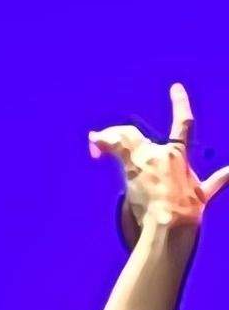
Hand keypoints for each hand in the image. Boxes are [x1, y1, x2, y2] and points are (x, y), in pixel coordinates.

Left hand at [92, 83, 223, 243]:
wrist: (172, 221)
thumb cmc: (188, 209)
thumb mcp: (204, 192)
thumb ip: (219, 179)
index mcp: (179, 154)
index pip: (183, 123)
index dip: (180, 103)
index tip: (175, 88)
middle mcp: (161, 152)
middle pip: (132, 134)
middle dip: (117, 134)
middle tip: (101, 139)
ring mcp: (145, 159)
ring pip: (122, 140)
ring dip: (106, 139)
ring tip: (94, 140)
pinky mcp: (131, 169)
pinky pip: (113, 149)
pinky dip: (102, 143)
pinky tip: (94, 139)